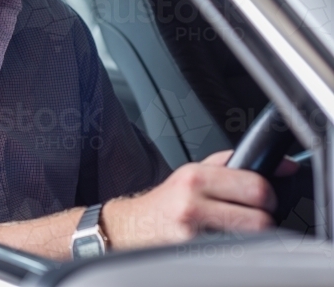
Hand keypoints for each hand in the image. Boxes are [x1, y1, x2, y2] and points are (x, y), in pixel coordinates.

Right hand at [102, 149, 298, 249]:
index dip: (268, 195)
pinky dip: (236, 249)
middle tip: (254, 216)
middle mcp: (192, 202)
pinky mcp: (193, 253)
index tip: (264, 199)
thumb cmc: (167, 201)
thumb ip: (233, 164)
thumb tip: (284, 166)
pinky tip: (222, 243)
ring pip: (251, 239)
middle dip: (264, 218)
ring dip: (252, 237)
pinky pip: (233, 252)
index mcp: (195, 176)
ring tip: (237, 230)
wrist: (133, 226)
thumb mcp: (193, 172)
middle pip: (259, 217)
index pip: (255, 185)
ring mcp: (192, 232)